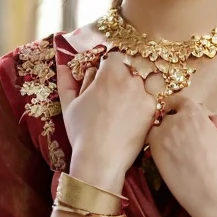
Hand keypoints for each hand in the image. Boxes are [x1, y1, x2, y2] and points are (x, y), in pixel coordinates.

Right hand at [57, 47, 155, 188]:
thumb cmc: (82, 132)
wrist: (100, 159)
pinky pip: (149, 100)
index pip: (113, 57)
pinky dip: (142, 105)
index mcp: (110, 72)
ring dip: (134, 90)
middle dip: (120, 78)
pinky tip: (130, 119)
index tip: (102, 79)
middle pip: (129, 69)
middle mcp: (131, 79)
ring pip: (141, 83)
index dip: (106, 67)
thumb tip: (63, 65)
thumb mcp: (69, 105)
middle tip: (110, 98)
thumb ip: (67, 81)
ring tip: (121, 109)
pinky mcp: (153, 110)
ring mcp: (144, 94)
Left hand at [145, 94, 216, 216]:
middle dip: (175, 121)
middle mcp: (175, 120)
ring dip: (165, 132)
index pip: (180, 100)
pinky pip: (152, 140)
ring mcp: (162, 136)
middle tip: (184, 136)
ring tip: (177, 148)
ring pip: (159, 127)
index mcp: (194, 113)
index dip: (181, 107)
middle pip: (169, 114)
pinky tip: (168, 156)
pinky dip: (157, 144)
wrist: (212, 196)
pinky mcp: (154, 152)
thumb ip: (214, 120)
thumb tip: (205, 114)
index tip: (181, 114)